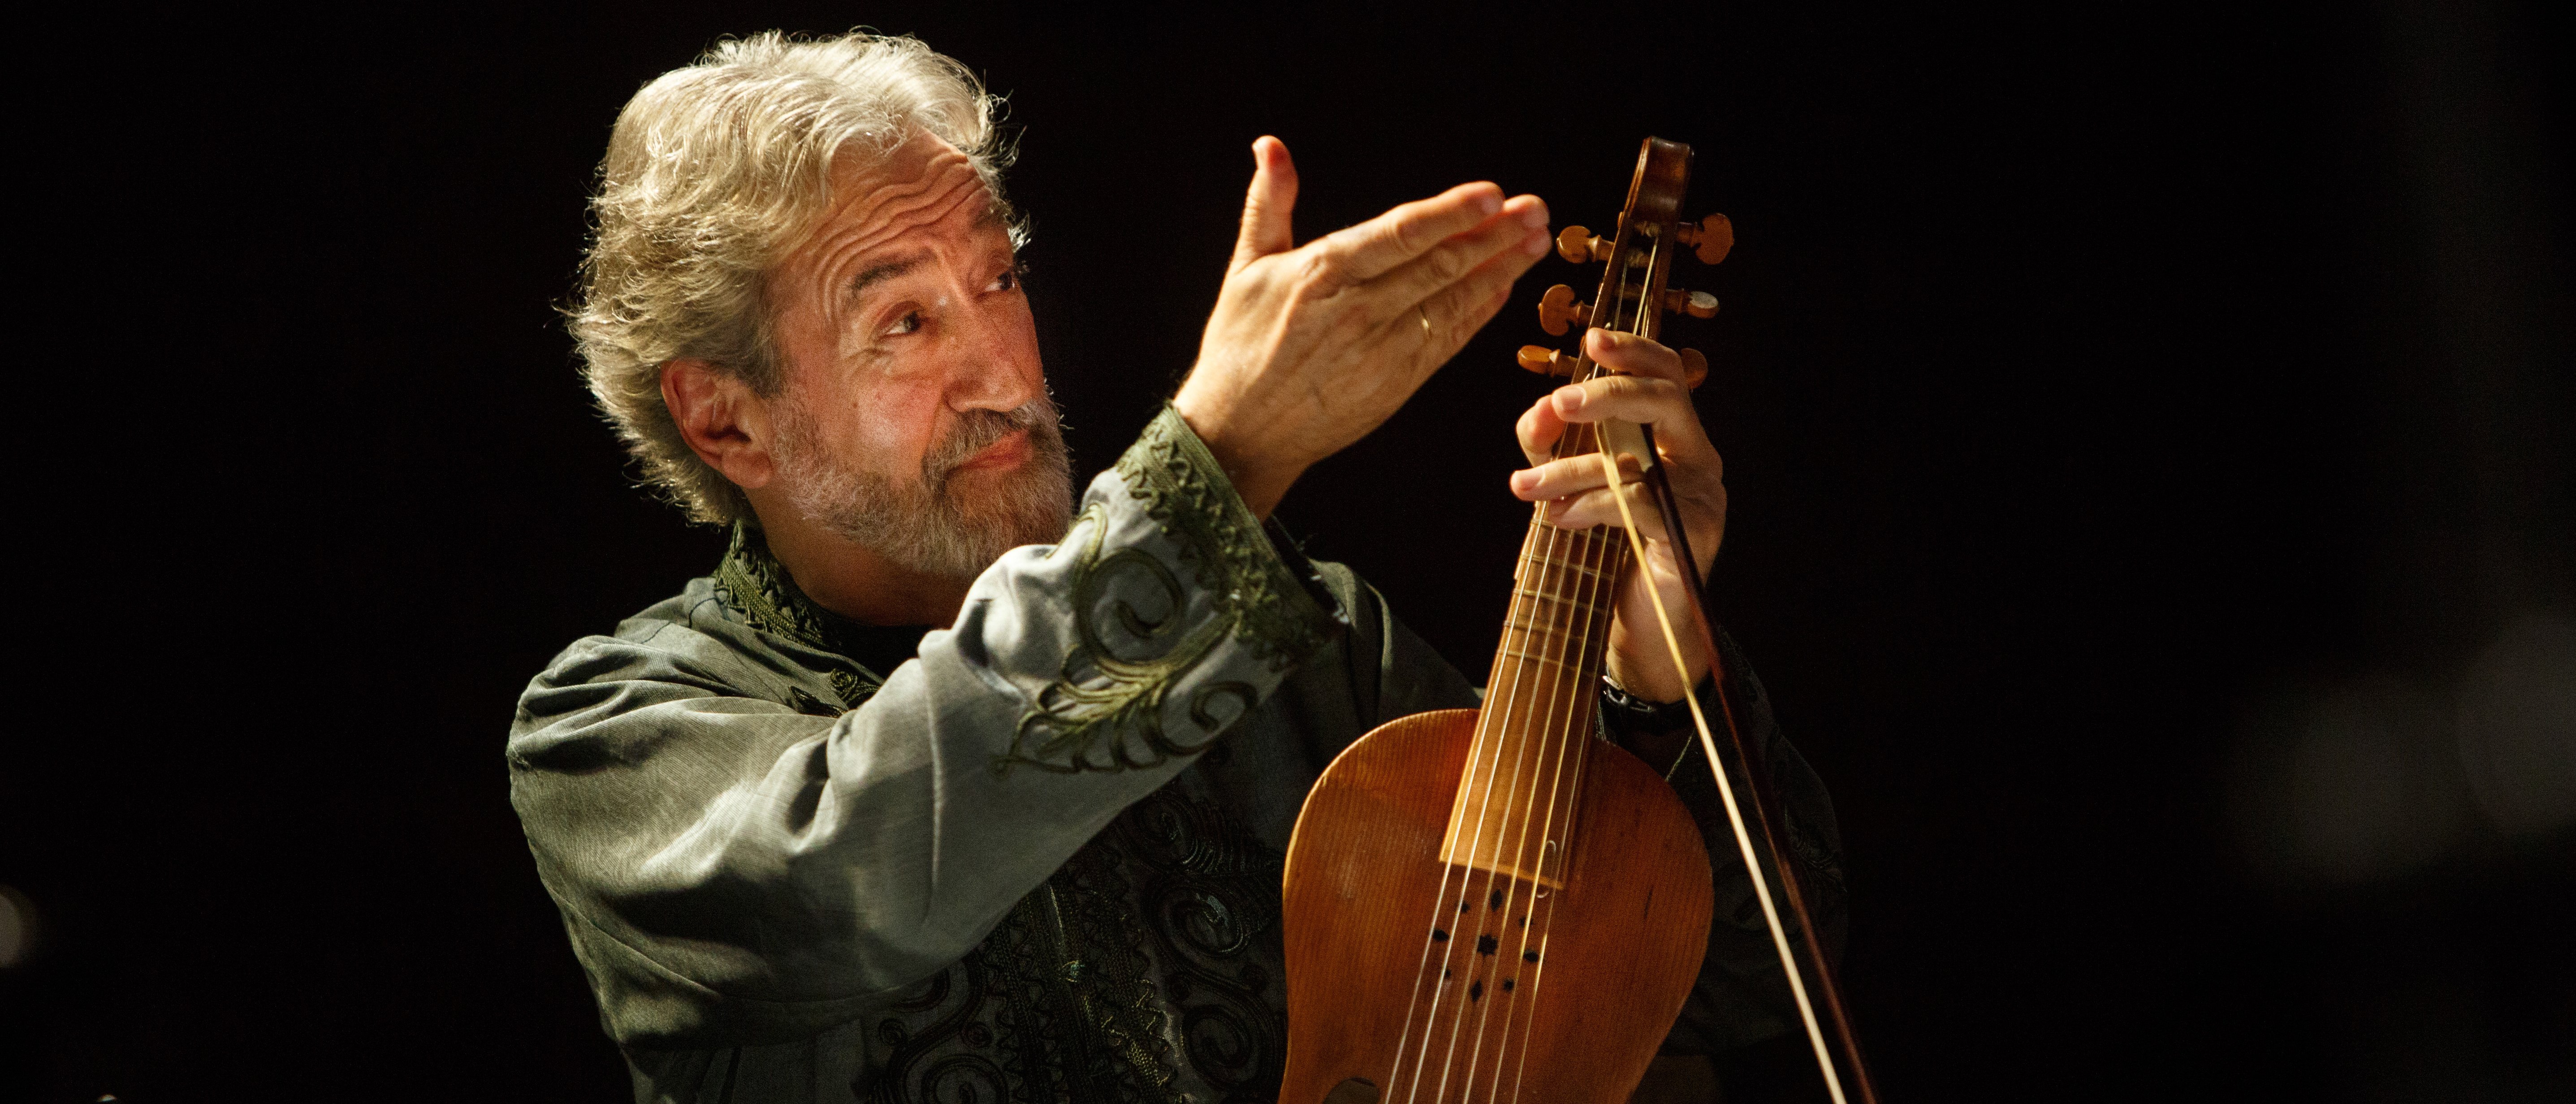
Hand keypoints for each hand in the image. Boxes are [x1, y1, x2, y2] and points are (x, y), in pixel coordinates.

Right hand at [1174, 136, 1552, 516]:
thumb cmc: (1240, 346)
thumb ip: (1269, 204)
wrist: (1240, 431)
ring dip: (1501, 270)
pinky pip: (1448, 340)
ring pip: (1453, 301)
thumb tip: (1270, 146)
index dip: (1451, 214)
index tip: (1492, 194)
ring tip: (1536, 241)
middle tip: (1537, 209)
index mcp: (1323, 273)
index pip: (1401, 235)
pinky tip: (1505, 287)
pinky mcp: (1398, 381)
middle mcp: (1359, 310)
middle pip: (1440, 265)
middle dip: (1494, 236)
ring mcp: (1383, 349)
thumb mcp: (1246, 268)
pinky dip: (1479, 313)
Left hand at [1510, 328, 1728, 702]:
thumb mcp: (1572, 481)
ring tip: (1526, 487)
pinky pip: (1637, 502)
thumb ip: (1552, 443)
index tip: (1592, 339)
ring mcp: (1702, 494)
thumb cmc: (1609, 546)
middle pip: (1664, 397)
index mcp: (1675, 434)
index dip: (1633, 349)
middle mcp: (1698, 456)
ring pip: (1638, 456)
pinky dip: (1590, 505)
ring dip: (1571, 467)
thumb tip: (1537, 411)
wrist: (1641, 623)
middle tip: (1559, 403)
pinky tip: (1559, 517)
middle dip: (1607, 392)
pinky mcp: (1692, 533)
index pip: (1666, 372)